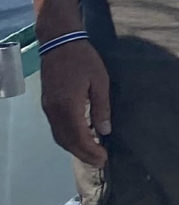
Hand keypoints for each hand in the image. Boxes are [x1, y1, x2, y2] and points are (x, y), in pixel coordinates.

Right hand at [40, 38, 110, 168]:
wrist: (59, 43)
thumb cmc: (84, 60)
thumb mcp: (100, 81)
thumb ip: (102, 107)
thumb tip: (105, 131)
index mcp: (68, 107)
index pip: (79, 137)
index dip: (91, 151)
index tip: (104, 159)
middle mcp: (55, 112)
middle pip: (66, 141)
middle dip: (83, 154)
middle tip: (100, 161)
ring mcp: (48, 108)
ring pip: (59, 136)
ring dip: (75, 148)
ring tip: (92, 153)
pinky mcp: (47, 104)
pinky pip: (56, 128)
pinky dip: (68, 137)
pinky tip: (81, 137)